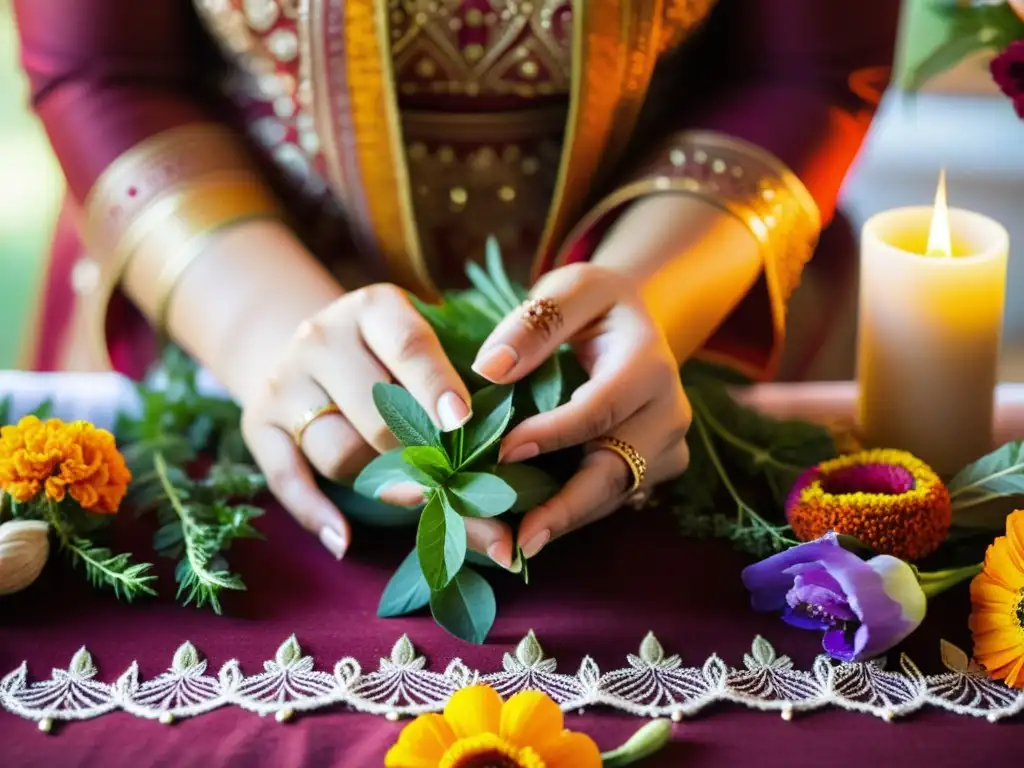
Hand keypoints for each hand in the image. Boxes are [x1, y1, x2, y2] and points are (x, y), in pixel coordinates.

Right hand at [240, 284, 473, 559]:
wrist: (306, 344)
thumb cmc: (388, 352)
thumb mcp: (419, 343)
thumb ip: (456, 382)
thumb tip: (508, 452)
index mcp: (373, 309)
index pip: (408, 346)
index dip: (436, 386)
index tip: (461, 423)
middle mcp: (322, 339)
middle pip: (376, 414)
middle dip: (420, 457)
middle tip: (456, 486)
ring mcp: (285, 383)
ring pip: (339, 452)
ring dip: (383, 485)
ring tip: (420, 501)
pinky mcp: (259, 424)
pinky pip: (286, 478)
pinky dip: (315, 512)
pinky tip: (344, 539)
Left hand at [471, 262, 691, 564]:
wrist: (630, 321)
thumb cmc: (593, 303)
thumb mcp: (567, 291)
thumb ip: (532, 324)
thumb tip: (490, 369)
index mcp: (650, 363)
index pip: (601, 409)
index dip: (554, 434)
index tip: (504, 453)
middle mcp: (669, 412)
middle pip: (617, 469)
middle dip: (568, 507)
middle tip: (521, 538)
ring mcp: (667, 446)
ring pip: (616, 494)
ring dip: (567, 519)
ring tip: (518, 544)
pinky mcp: (654, 468)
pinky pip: (613, 498)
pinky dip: (574, 514)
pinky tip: (533, 528)